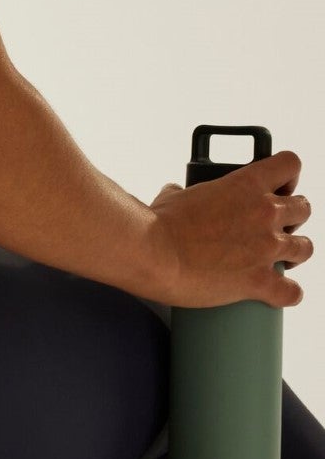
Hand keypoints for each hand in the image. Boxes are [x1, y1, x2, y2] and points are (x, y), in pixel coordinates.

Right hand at [148, 149, 312, 308]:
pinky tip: (277, 292)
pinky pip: (293, 291)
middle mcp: (263, 213)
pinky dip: (287, 293)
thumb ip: (183, 192)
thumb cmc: (157, 224)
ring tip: (278, 258)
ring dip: (293, 252)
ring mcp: (266, 248)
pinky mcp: (261, 281)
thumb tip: (177, 194)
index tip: (278, 185)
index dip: (286, 176)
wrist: (152, 255)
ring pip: (306, 248)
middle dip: (292, 217)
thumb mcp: (172, 196)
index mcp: (244, 185)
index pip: (289, 165)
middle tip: (274, 226)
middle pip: (303, 209)